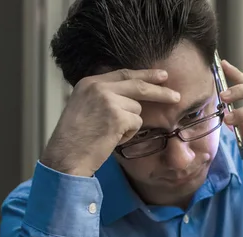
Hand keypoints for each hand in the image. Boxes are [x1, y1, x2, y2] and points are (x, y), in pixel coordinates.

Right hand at [41, 69, 180, 176]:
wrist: (66, 156)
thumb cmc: (76, 138)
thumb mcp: (85, 107)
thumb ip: (104, 97)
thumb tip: (133, 97)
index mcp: (89, 83)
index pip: (123, 74)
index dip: (145, 74)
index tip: (161, 75)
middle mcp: (98, 87)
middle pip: (138, 85)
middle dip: (160, 91)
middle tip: (176, 95)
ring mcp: (107, 100)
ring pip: (137, 110)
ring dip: (130, 124)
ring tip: (110, 134)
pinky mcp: (116, 116)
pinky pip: (136, 124)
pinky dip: (129, 134)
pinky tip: (112, 139)